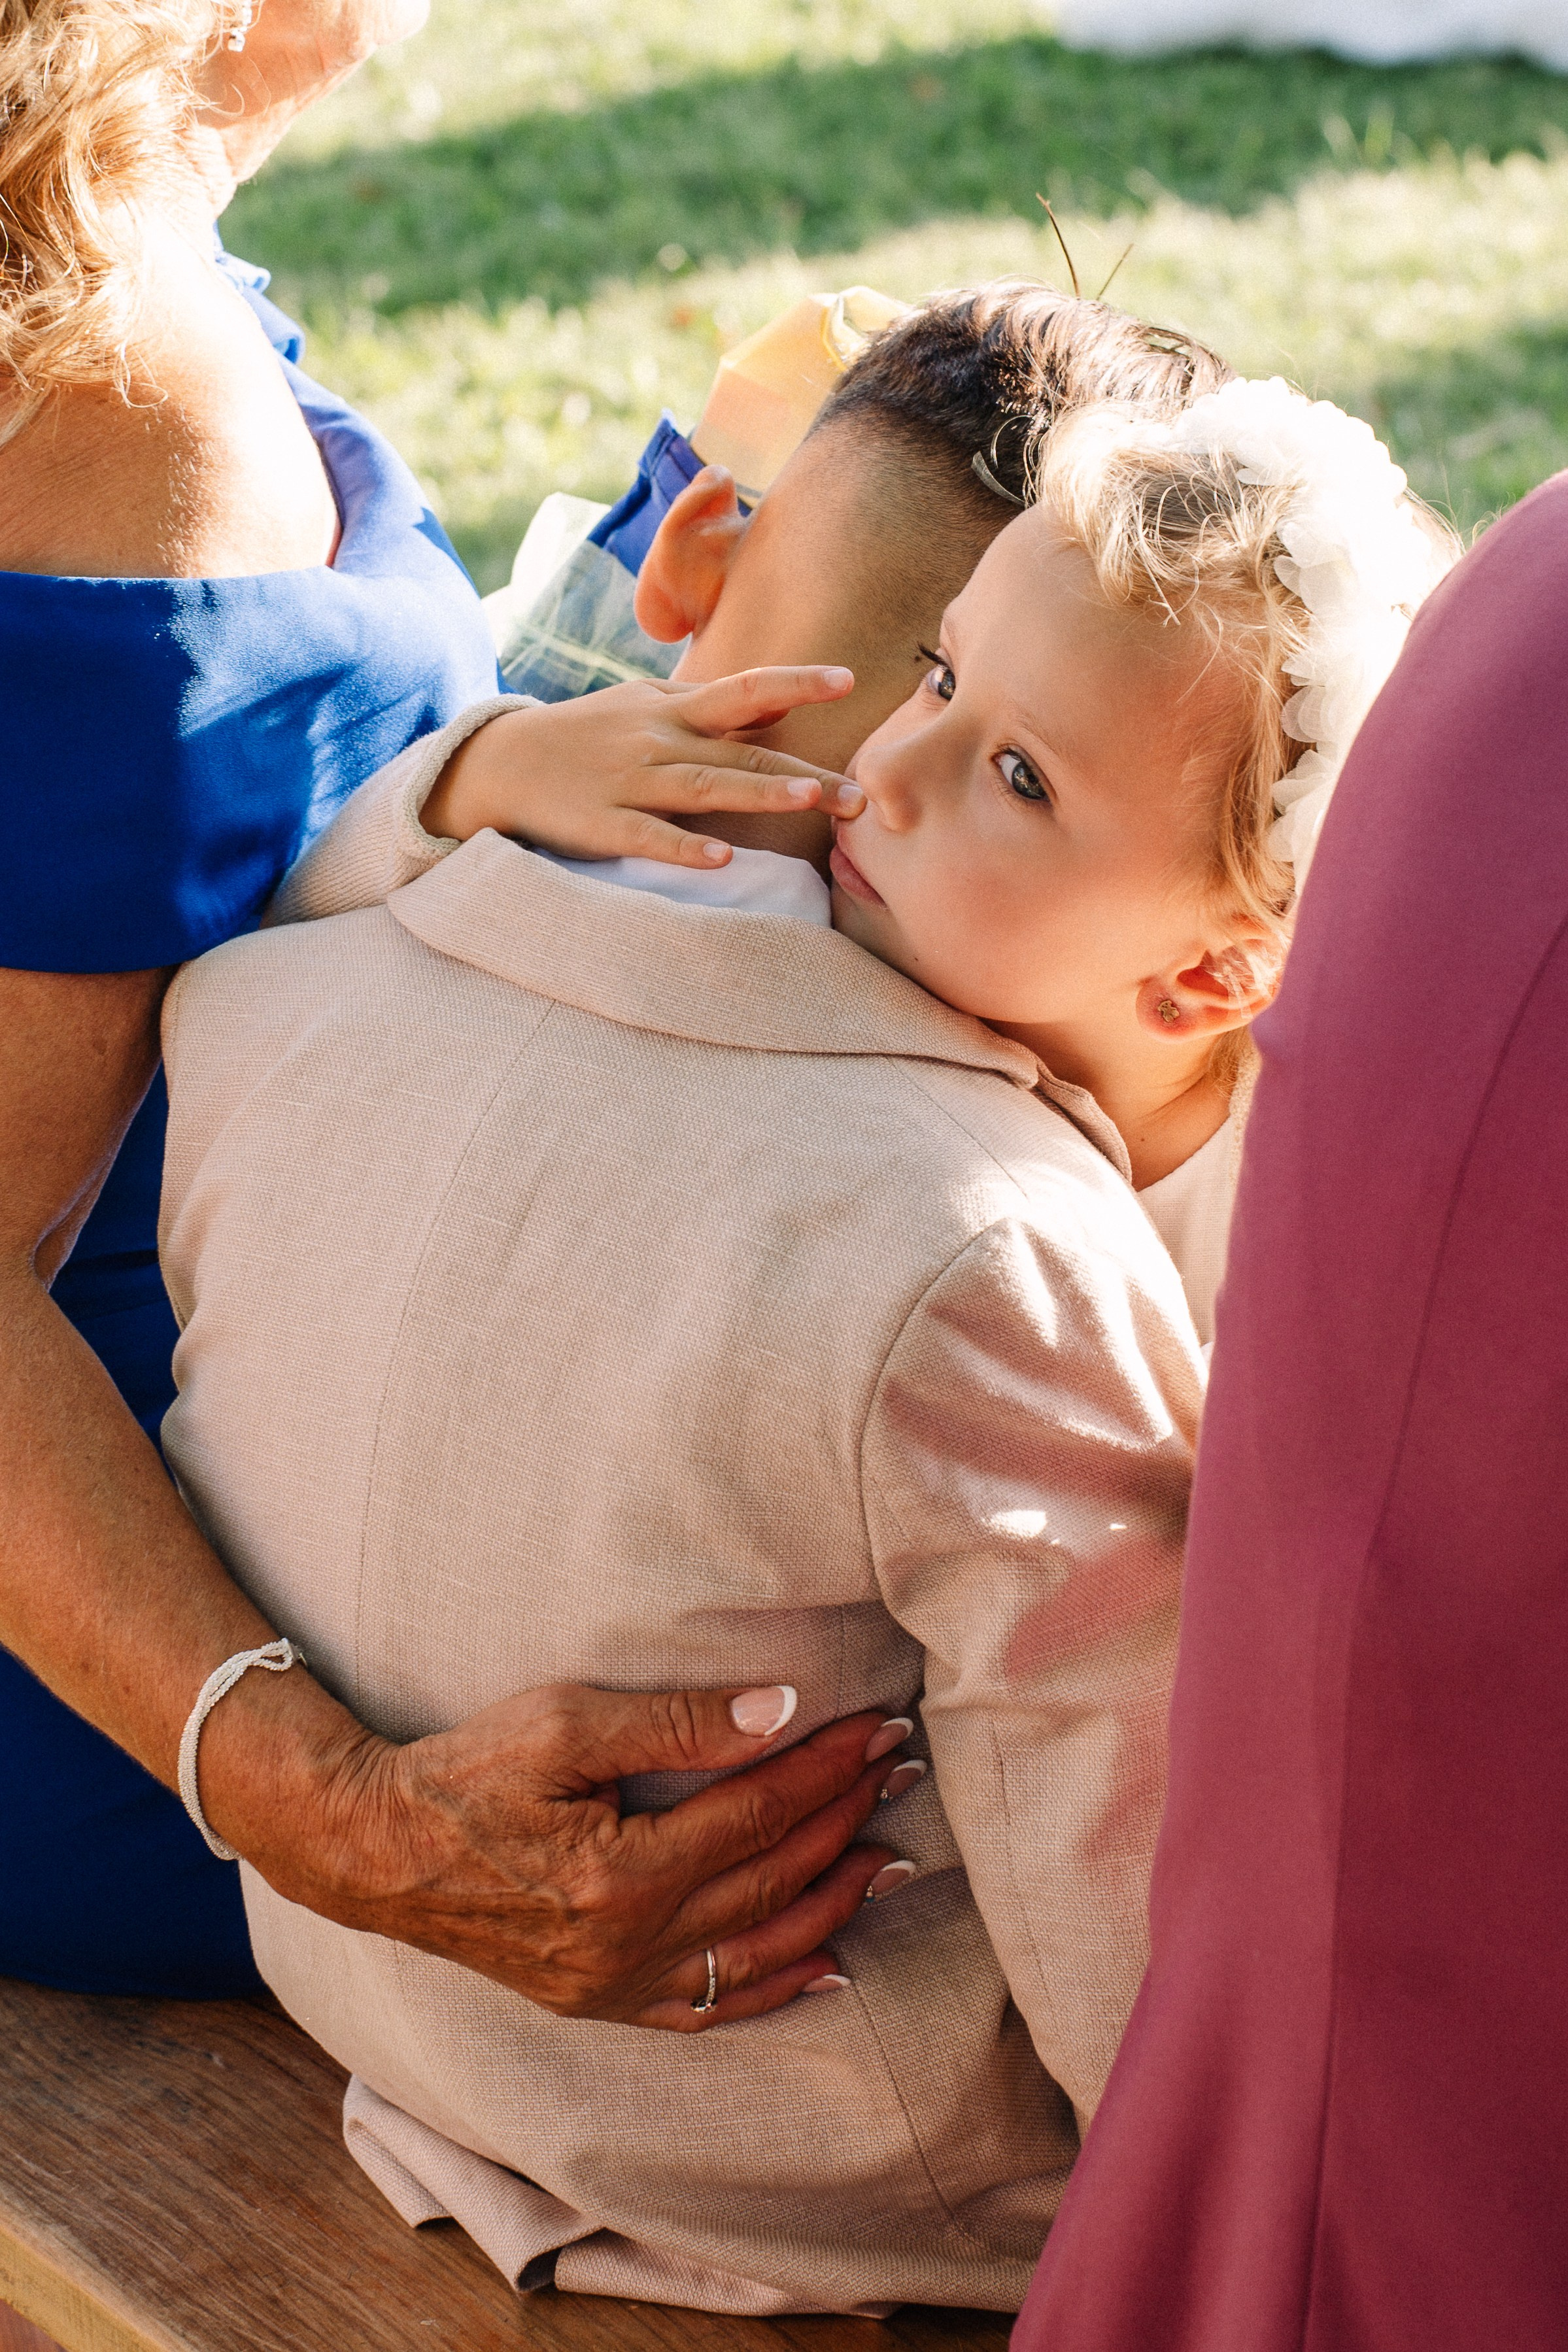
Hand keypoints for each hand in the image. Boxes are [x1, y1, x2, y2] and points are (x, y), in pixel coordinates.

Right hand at [267, 1683, 919, 2030]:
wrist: (378, 1850)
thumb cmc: (466, 1772)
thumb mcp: (564, 1722)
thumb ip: (675, 1723)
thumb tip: (778, 1712)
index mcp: (618, 1874)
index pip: (757, 1814)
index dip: (827, 1769)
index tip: (878, 1730)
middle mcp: (625, 1947)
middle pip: (769, 1879)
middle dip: (846, 1821)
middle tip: (900, 1771)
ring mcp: (613, 1987)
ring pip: (755, 1954)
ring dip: (833, 1905)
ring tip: (890, 1858)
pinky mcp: (599, 2003)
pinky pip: (709, 2010)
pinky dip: (776, 1988)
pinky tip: (826, 1965)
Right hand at [420, 669, 866, 869]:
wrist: (499, 763)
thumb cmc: (588, 735)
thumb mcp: (648, 705)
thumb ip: (713, 706)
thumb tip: (784, 702)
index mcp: (670, 707)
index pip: (744, 689)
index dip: (795, 683)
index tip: (848, 679)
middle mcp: (655, 737)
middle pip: (738, 748)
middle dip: (800, 768)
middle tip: (857, 793)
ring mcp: (627, 781)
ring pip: (701, 786)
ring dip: (755, 792)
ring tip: (807, 799)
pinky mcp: (601, 825)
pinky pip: (648, 837)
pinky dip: (684, 848)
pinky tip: (722, 860)